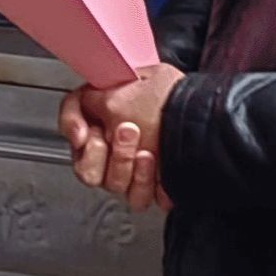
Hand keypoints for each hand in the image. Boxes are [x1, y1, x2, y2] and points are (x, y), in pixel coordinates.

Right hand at [59, 64, 184, 210]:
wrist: (205, 123)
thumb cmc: (178, 100)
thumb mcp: (141, 78)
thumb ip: (101, 90)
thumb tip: (84, 104)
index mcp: (104, 115)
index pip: (71, 118)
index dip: (71, 126)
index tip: (84, 132)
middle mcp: (112, 144)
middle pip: (85, 165)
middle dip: (107, 152)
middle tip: (127, 131)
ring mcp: (130, 169)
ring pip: (111, 183)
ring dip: (127, 166)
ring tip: (147, 151)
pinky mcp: (149, 189)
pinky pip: (137, 197)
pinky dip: (147, 183)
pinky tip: (158, 166)